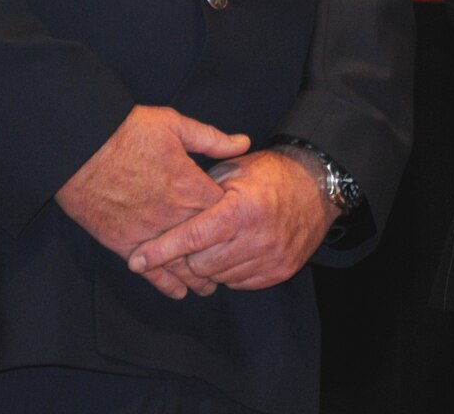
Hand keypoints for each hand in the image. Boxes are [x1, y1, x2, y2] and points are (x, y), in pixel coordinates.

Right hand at [54, 105, 249, 298]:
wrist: (81, 147)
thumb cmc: (128, 130)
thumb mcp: (176, 124)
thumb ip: (212, 139)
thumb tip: (243, 143)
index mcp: (191, 186)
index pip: (224, 213)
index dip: (233, 222)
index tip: (238, 227)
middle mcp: (174, 215)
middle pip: (206, 246)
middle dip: (219, 257)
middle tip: (230, 268)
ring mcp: (149, 232)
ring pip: (181, 264)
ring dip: (196, 277)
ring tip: (208, 288)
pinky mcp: (124, 243)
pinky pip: (150, 270)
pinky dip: (165, 284)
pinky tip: (178, 292)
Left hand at [128, 147, 337, 290]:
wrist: (317, 188)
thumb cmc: (270, 174)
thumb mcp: (235, 170)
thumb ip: (202, 190)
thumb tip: (165, 212)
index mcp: (241, 210)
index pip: (191, 238)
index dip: (160, 250)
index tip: (136, 260)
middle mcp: (256, 238)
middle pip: (200, 264)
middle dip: (186, 255)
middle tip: (186, 240)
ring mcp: (270, 259)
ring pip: (217, 277)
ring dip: (208, 263)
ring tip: (214, 242)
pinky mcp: (279, 272)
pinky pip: (238, 283)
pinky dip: (229, 270)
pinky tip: (233, 250)